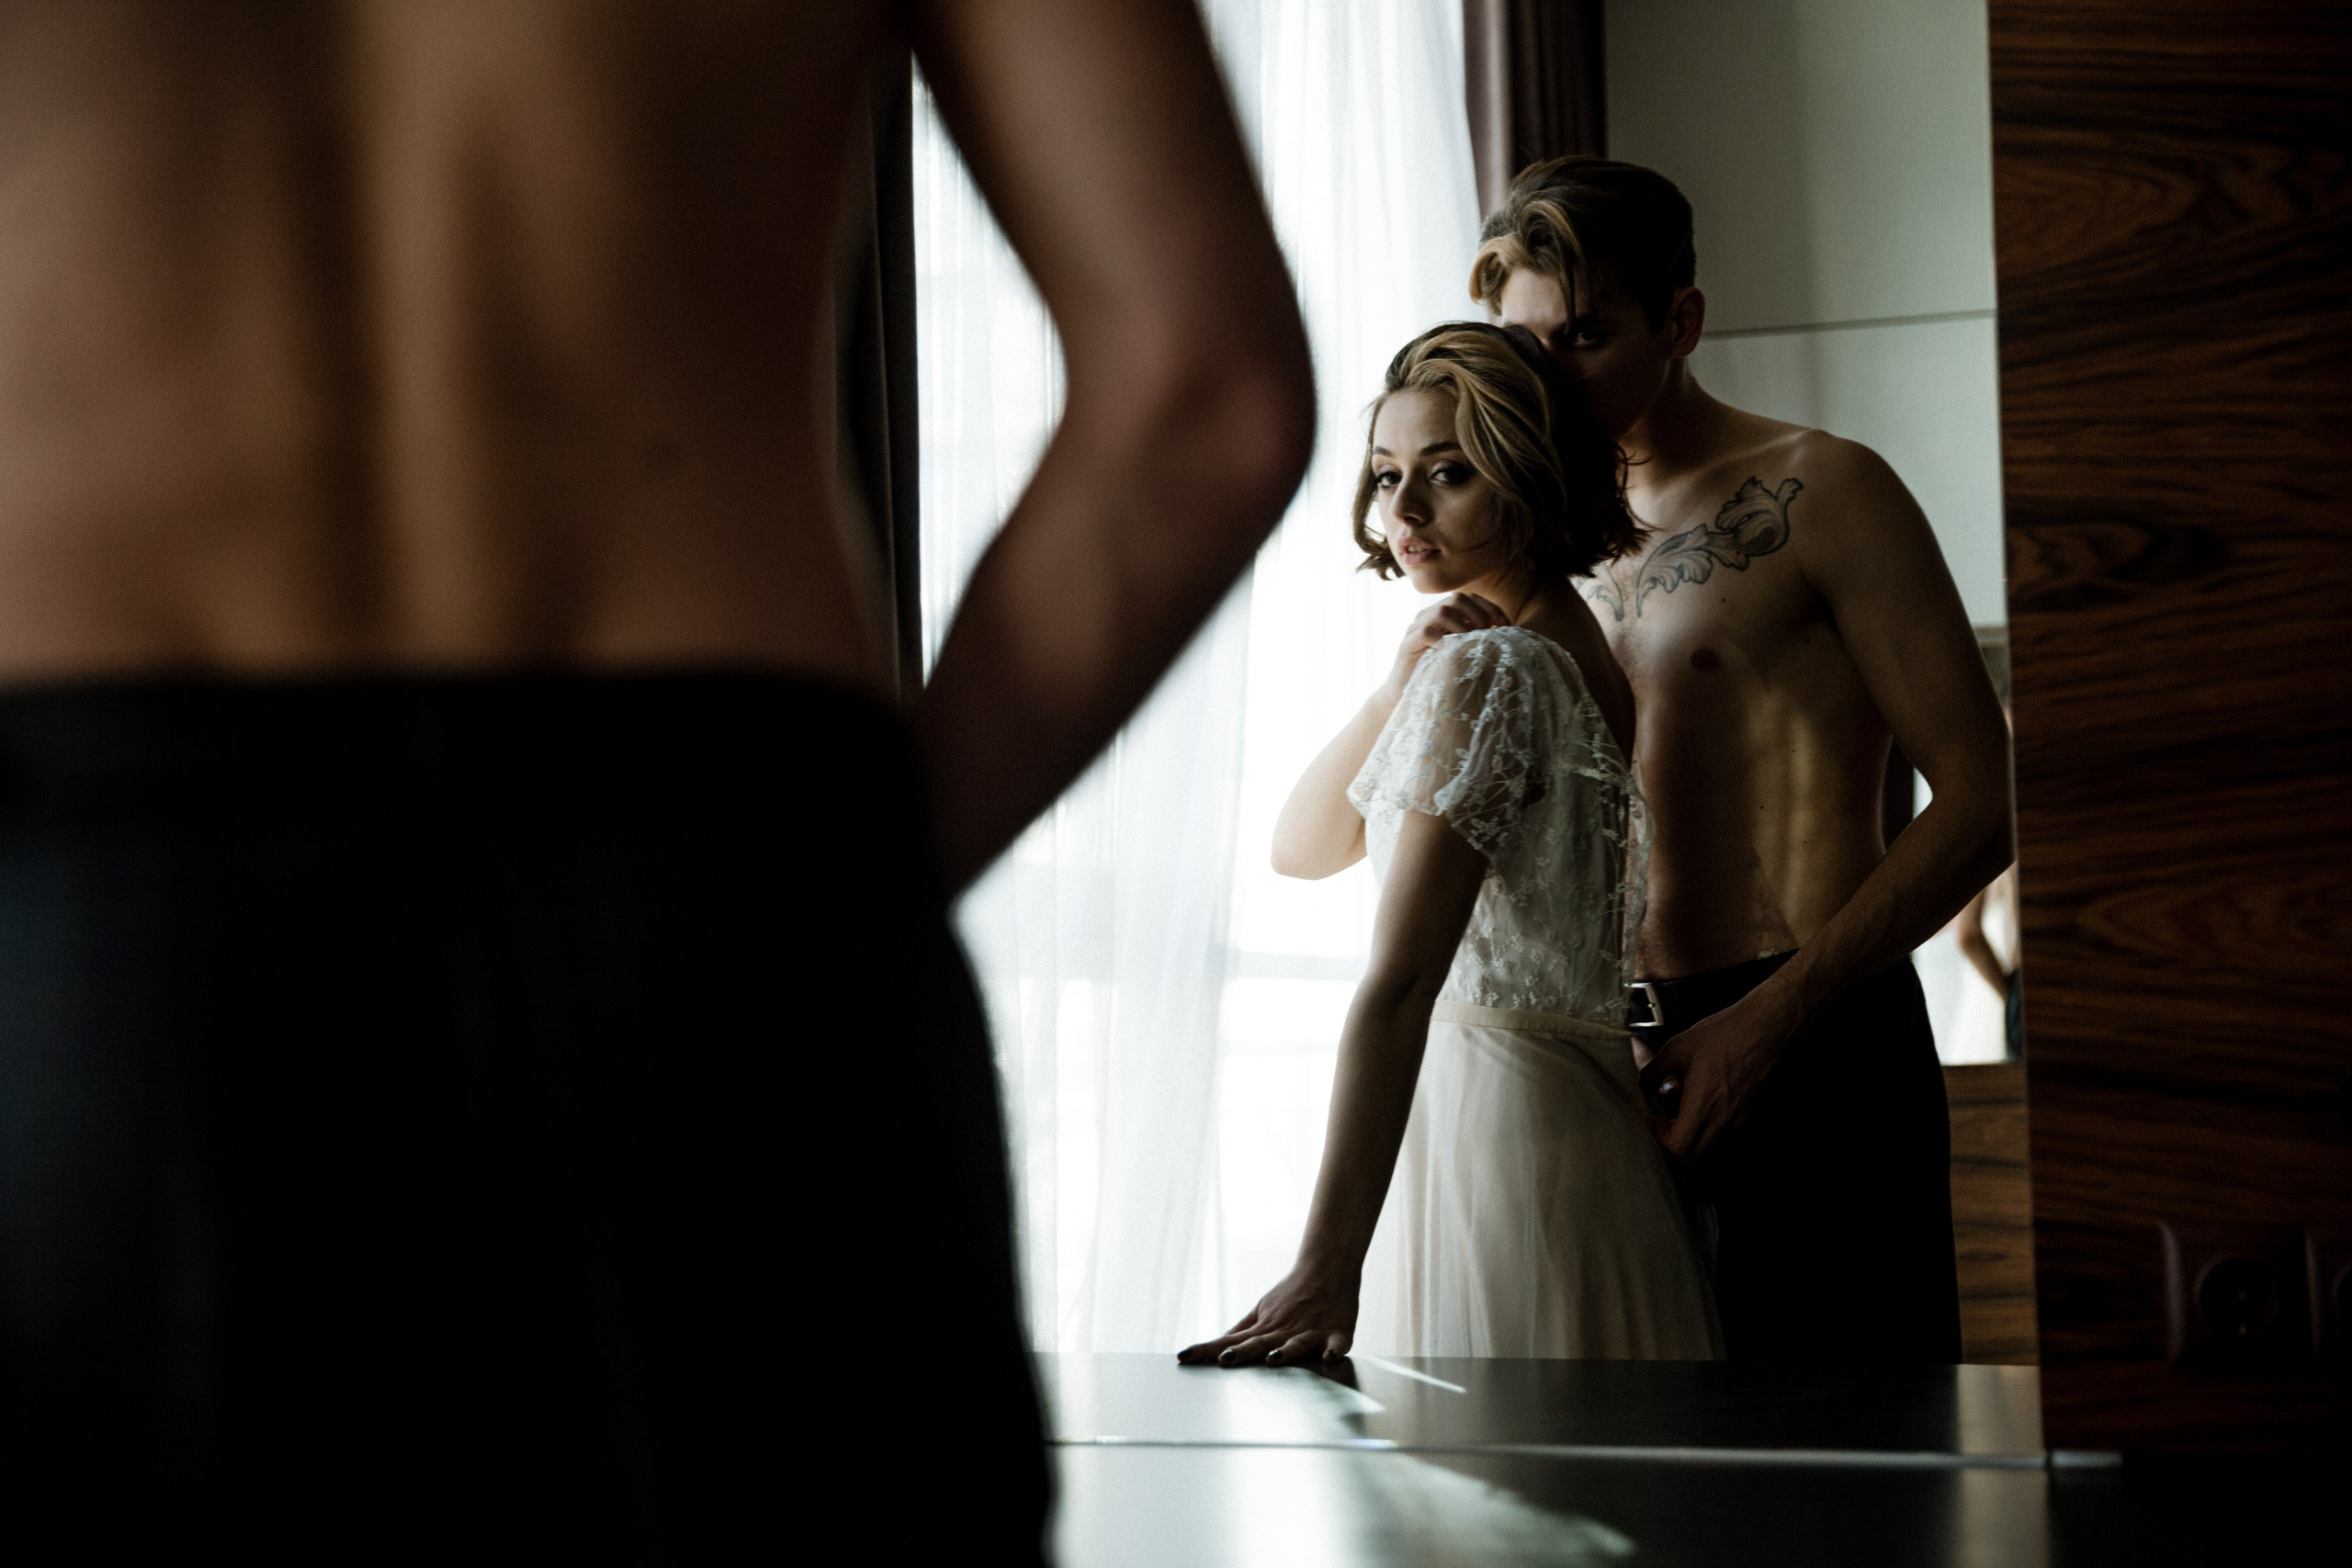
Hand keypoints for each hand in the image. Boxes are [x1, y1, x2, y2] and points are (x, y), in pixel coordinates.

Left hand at [1177, 1266, 1358, 1367]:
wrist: (1328, 1265)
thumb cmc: (1293, 1292)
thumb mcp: (1262, 1309)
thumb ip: (1242, 1331)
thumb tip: (1217, 1344)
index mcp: (1264, 1327)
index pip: (1231, 1341)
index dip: (1208, 1350)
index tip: (1184, 1357)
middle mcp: (1284, 1330)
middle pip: (1260, 1343)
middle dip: (1242, 1353)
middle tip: (1223, 1360)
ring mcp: (1311, 1330)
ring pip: (1297, 1343)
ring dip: (1286, 1352)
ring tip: (1273, 1359)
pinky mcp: (1338, 1331)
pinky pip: (1338, 1343)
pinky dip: (1335, 1349)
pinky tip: (1330, 1356)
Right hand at [1385, 592, 1510, 693]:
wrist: (1407, 698)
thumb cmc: (1439, 677)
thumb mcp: (1463, 655)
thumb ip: (1476, 640)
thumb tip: (1506, 633)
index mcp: (1443, 616)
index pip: (1469, 598)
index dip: (1490, 607)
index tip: (1506, 625)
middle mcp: (1428, 616)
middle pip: (1457, 598)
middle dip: (1479, 614)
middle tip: (1489, 634)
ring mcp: (1415, 629)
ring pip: (1441, 611)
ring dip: (1463, 626)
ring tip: (1472, 643)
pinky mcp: (1407, 645)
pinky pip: (1425, 631)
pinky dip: (1443, 640)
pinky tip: (1453, 653)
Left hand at [1640, 988, 1799, 1163]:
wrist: (1764, 1027)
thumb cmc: (1724, 1034)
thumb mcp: (1677, 1047)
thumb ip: (1653, 1070)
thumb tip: (1642, 1084)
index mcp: (1704, 1104)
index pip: (1678, 1148)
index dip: (1660, 1139)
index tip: (1656, 1118)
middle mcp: (1724, 1119)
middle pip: (1692, 1156)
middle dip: (1673, 1143)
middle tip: (1665, 1119)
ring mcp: (1740, 1119)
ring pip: (1708, 1143)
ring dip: (1692, 1130)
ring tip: (1688, 1098)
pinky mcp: (1750, 1113)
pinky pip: (1724, 1129)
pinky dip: (1709, 1120)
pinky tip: (1706, 1093)